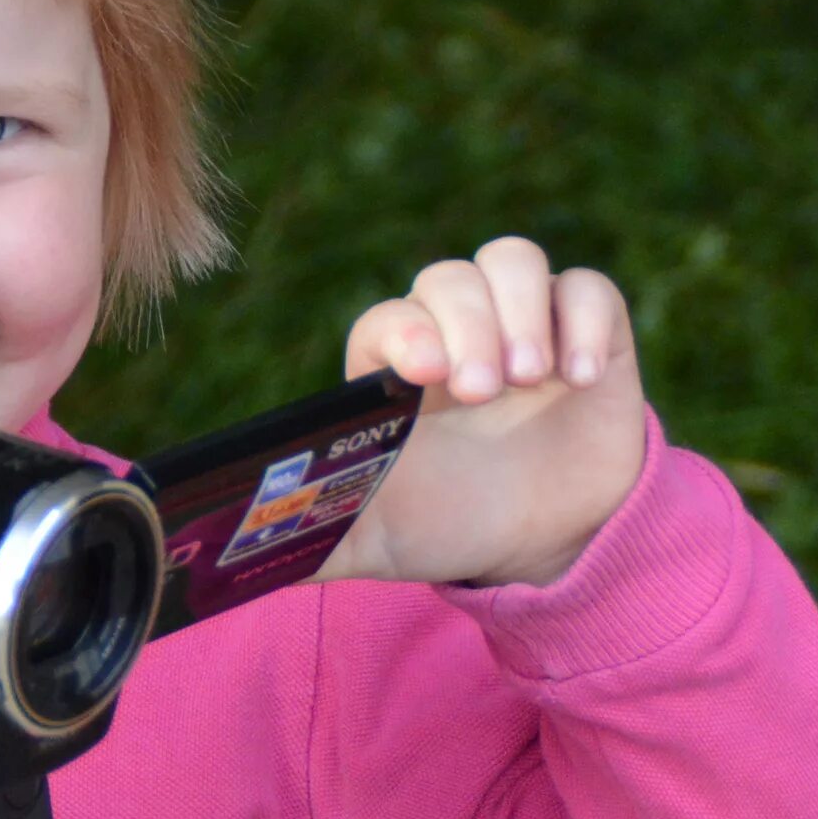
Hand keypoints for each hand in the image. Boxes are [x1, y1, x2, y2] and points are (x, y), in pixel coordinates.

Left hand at [318, 237, 648, 586]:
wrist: (547, 543)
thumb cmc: (449, 527)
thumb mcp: (376, 543)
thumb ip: (310, 542)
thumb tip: (226, 557)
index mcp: (398, 369)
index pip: (387, 319)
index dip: (403, 330)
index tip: (422, 371)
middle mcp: (458, 330)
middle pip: (449, 279)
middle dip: (466, 325)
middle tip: (482, 390)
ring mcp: (525, 324)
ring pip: (513, 261)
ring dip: (519, 308)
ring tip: (530, 378)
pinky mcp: (591, 333)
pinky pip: (589, 290)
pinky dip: (585, 321)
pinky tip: (581, 377)